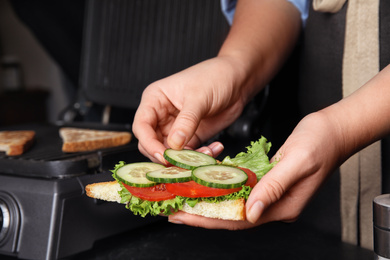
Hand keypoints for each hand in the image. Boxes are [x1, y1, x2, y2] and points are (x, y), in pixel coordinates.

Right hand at [132, 57, 247, 162]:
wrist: (237, 80)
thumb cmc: (214, 77)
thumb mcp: (198, 98)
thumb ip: (186, 122)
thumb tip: (174, 144)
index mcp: (155, 99)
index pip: (141, 126)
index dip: (149, 143)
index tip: (162, 156)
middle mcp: (162, 115)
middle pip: (151, 143)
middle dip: (166, 155)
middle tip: (182, 162)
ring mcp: (176, 127)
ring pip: (170, 152)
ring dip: (186, 159)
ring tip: (206, 154)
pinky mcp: (191, 136)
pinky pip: (189, 153)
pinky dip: (200, 156)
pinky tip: (214, 149)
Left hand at [168, 112, 344, 228]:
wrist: (335, 130)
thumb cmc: (321, 143)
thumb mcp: (297, 161)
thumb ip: (274, 186)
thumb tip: (251, 210)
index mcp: (282, 205)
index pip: (238, 219)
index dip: (207, 218)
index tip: (182, 214)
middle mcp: (274, 204)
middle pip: (231, 215)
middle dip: (200, 213)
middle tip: (173, 208)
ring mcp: (271, 194)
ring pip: (233, 203)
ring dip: (208, 201)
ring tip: (183, 197)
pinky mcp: (269, 182)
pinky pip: (240, 190)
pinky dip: (221, 187)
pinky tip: (206, 182)